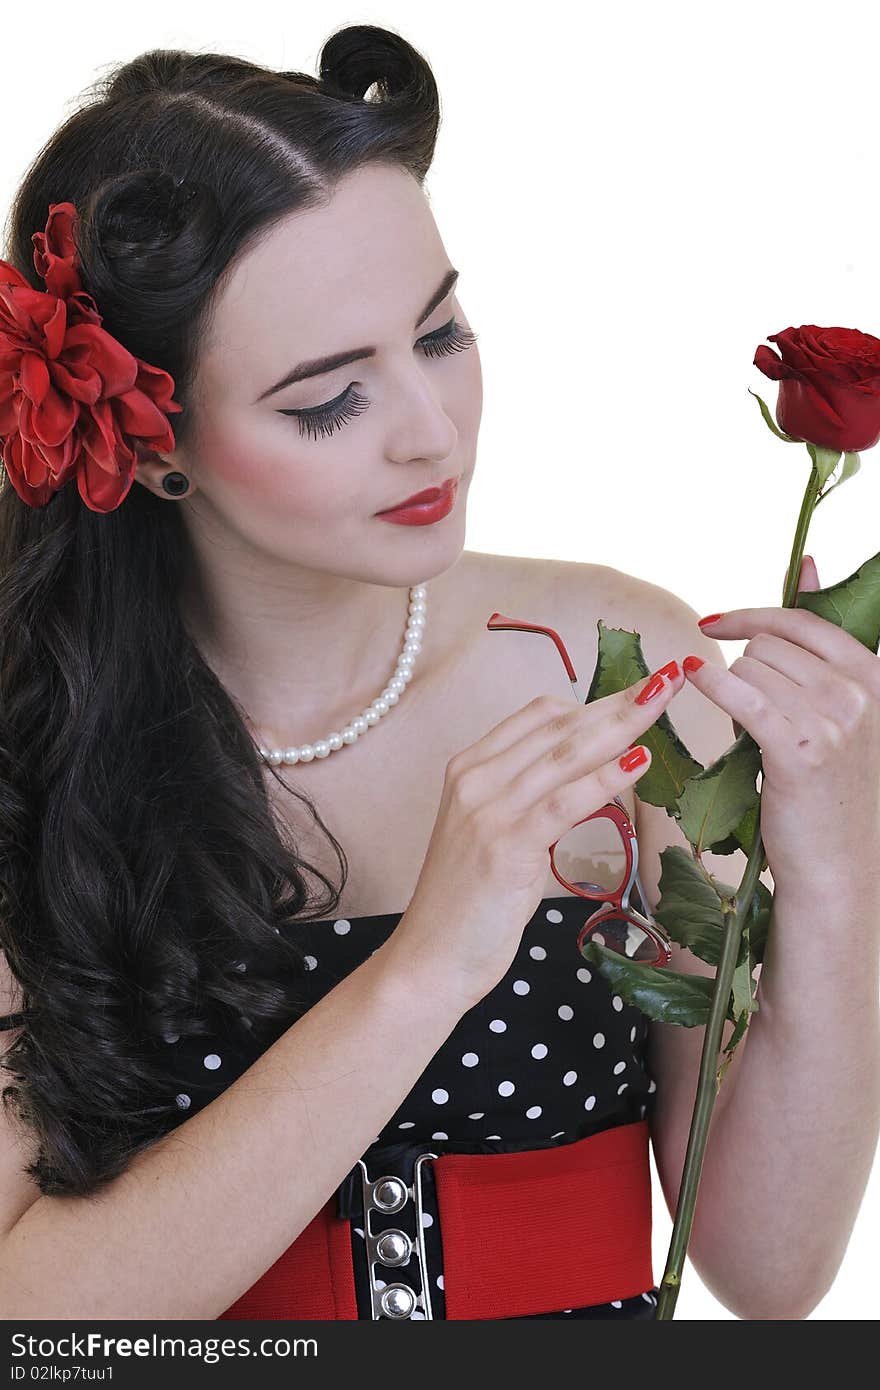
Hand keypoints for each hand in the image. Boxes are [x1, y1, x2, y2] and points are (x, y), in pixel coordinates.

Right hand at [394, 663, 685, 1009]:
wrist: (430, 960)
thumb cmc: (469, 905)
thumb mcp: (498, 837)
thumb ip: (535, 802)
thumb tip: (592, 779)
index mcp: (470, 769)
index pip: (540, 715)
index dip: (595, 699)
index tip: (639, 692)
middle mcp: (476, 778)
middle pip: (560, 724)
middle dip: (620, 699)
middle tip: (669, 678)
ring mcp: (488, 809)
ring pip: (567, 753)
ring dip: (624, 723)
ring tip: (665, 700)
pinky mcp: (506, 843)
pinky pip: (566, 799)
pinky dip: (608, 775)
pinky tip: (642, 759)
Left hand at [683, 556, 879, 889]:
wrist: (839, 863)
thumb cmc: (833, 785)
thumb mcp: (841, 706)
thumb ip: (820, 637)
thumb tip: (809, 563)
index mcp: (874, 674)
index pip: (801, 620)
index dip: (751, 616)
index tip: (713, 621)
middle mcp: (859, 692)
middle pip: (769, 645)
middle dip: (745, 668)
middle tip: (750, 709)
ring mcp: (832, 720)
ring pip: (750, 669)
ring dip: (734, 691)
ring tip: (752, 730)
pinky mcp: (798, 749)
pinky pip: (741, 693)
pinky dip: (711, 682)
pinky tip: (691, 676)